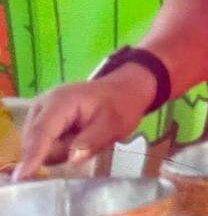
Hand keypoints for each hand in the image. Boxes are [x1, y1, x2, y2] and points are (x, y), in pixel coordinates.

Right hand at [14, 67, 153, 180]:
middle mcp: (43, 105)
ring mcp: (39, 112)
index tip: (23, 177)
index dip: (32, 156)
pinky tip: (73, 135)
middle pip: (35, 143)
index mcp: (61, 102)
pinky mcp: (40, 120)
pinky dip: (57, 146)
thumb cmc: (120, 106)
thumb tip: (73, 157)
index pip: (42, 132)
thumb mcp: (114, 125)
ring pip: (37, 147)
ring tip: (81, 135)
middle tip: (84, 140)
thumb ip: (92, 142)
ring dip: (58, 149)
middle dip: (57, 151)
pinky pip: (40, 145)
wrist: (123, 90)